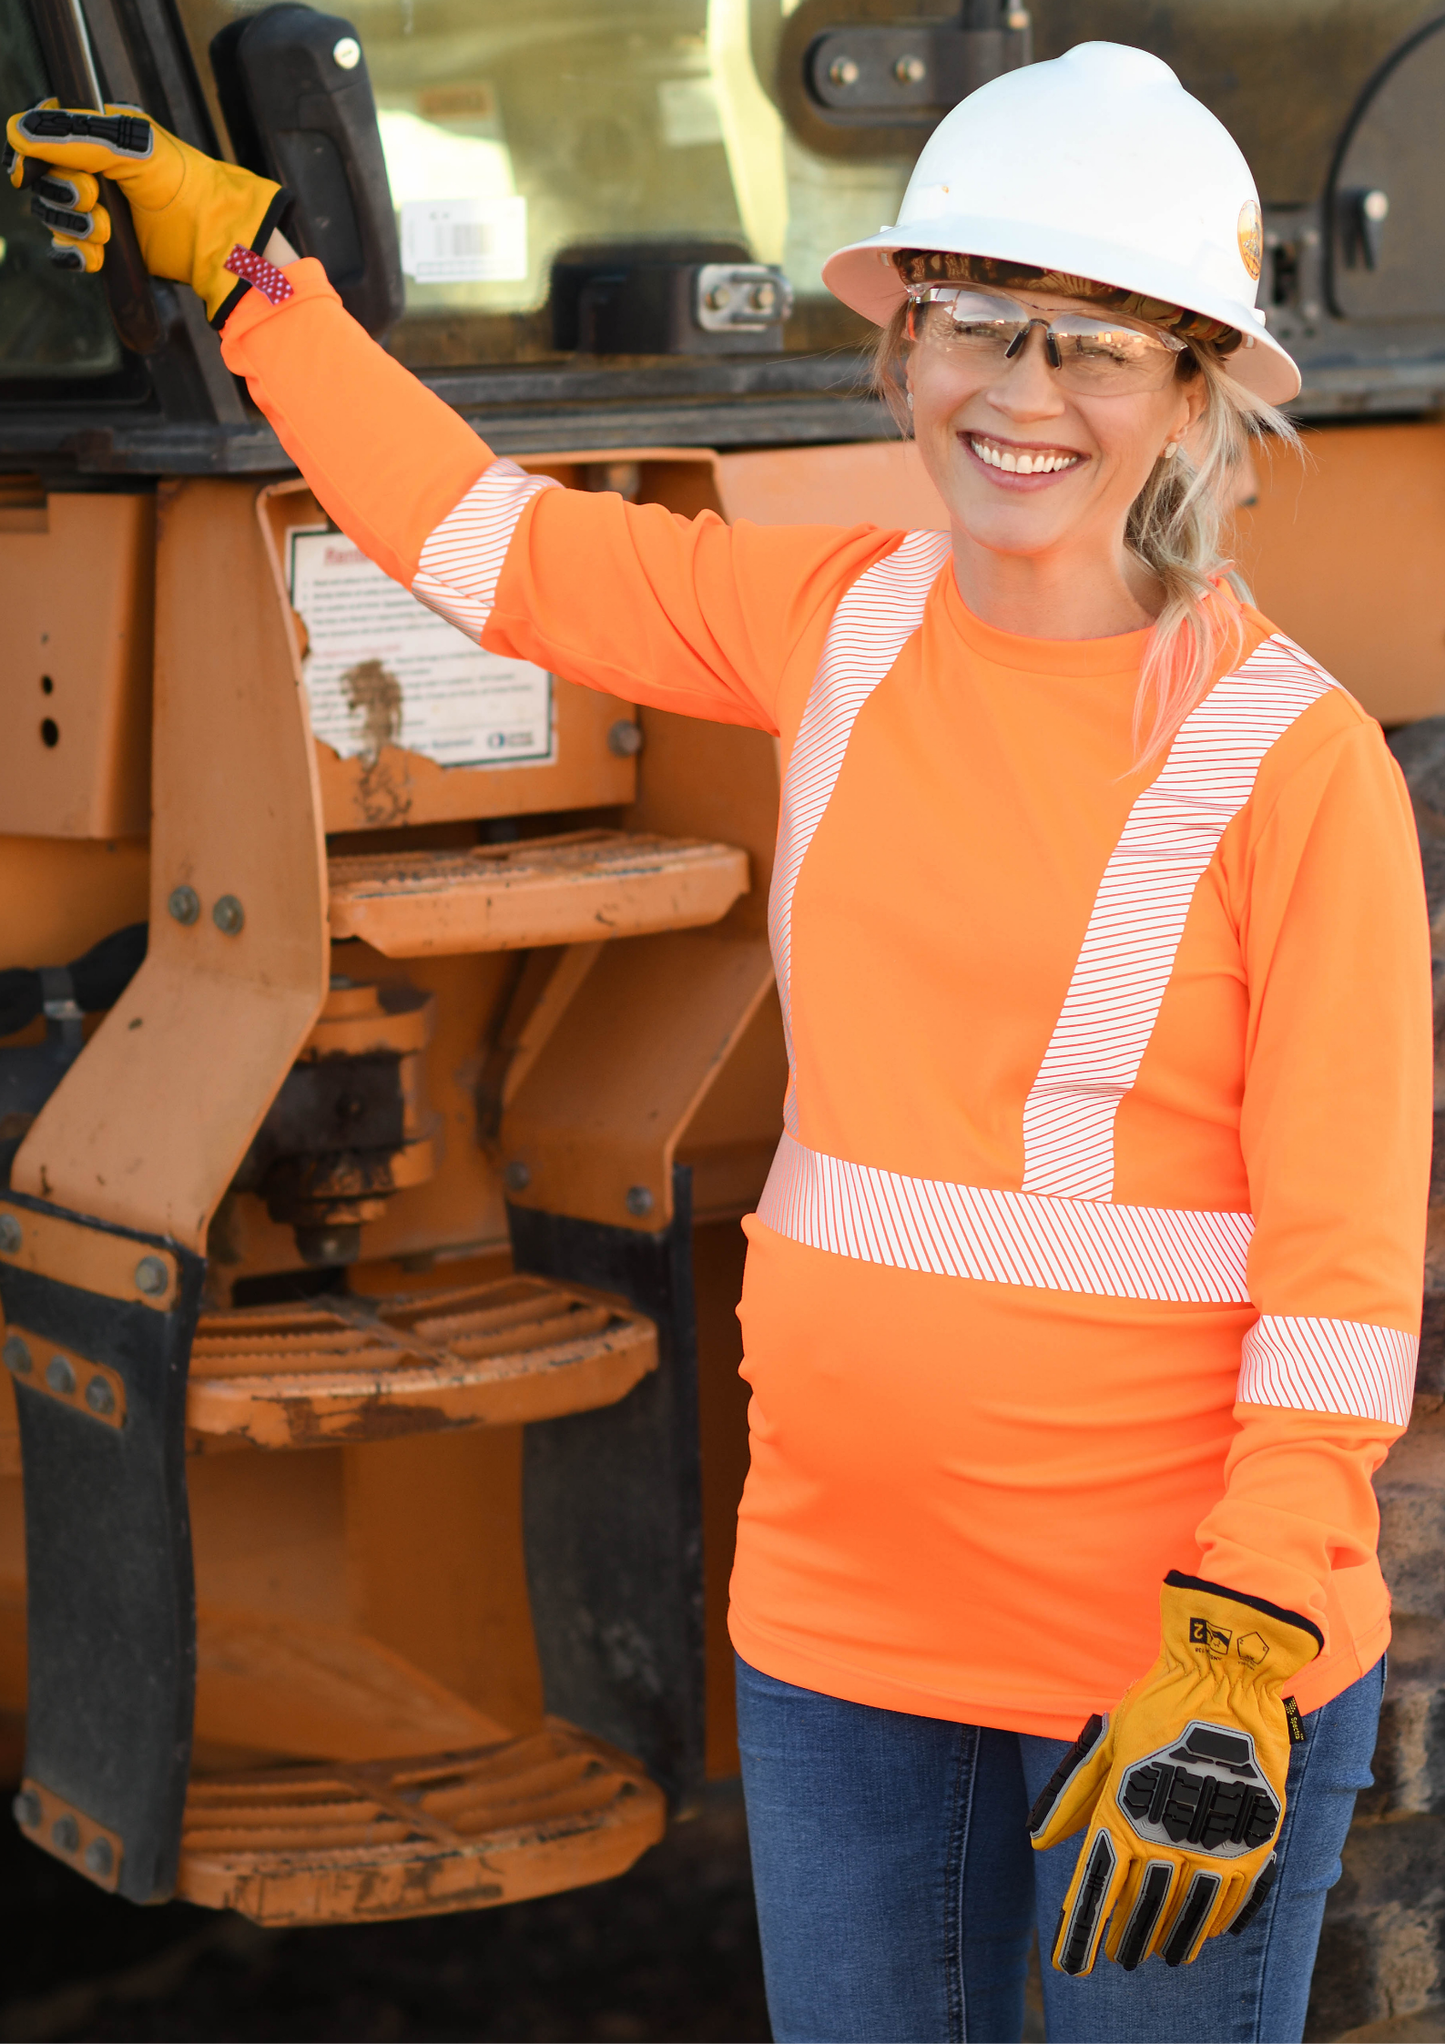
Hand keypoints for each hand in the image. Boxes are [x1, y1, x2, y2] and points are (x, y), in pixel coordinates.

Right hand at [4, 101, 285, 321]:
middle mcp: (93, 170)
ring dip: (73, 225)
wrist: (213, 238)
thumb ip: (73, 137)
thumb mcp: (131, 148)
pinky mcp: (106, 247)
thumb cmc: (182, 183)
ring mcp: (97, 210)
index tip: (28, 170)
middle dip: (62, 192)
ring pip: (51, 218)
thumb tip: (17, 132)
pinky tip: (98, 255)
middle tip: (94, 196)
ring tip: (105, 228)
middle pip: (42, 181)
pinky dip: (76, 256)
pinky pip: (66, 253)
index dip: (28, 152)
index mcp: (97, 135)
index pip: (41, 134)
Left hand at [1028, 1571, 1320, 1973]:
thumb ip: (1074, 1795)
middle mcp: (1166, 1836)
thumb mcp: (1107, 1745)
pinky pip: (1236, 1897)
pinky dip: (1220, 1919)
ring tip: (1163, 1956)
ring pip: (1189, 1911)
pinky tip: (1210, 1932)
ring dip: (1173, 1938)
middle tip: (1120, 1959)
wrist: (1224, 1675)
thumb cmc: (1157, 1706)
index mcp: (1124, 1814)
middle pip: (1142, 1908)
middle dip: (1127, 1938)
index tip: (1071, 1965)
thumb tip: (1038, 1842)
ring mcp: (1214, 1841)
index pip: (1098, 1889)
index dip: (1083, 1931)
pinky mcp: (1254, 1838)